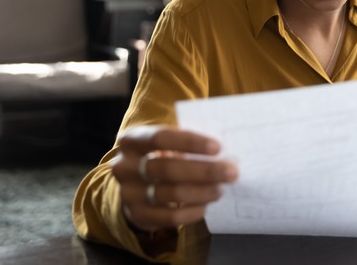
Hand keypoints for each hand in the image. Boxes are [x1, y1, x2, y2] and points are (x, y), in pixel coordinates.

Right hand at [111, 125, 238, 232]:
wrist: (136, 186)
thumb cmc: (161, 156)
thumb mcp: (166, 144)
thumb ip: (187, 143)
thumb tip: (226, 147)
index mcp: (132, 140)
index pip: (160, 138)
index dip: (190, 142)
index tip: (217, 147)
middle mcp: (124, 166)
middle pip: (168, 168)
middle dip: (204, 171)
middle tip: (231, 172)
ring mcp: (128, 193)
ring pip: (170, 194)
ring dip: (202, 192)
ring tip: (221, 189)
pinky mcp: (137, 215)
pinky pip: (169, 217)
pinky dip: (192, 211)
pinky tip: (206, 205)